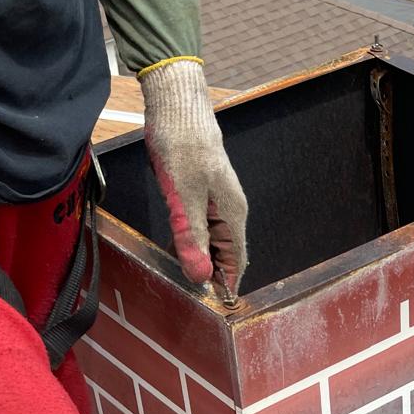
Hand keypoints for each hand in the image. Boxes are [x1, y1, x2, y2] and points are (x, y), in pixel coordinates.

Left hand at [140, 59, 247, 300]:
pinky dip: (193, 241)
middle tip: (193, 299)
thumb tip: (200, 277)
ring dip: (201, 259)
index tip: (216, 309)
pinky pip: (202, 226)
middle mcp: (230, 210)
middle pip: (226, 255)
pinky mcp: (202, 191)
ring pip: (213, 241)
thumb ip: (192, 237)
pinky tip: (180, 247)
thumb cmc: (182, 146)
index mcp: (232, 214)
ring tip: (185, 279)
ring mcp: (217, 200)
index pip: (236, 262)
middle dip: (213, 276)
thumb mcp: (183, 197)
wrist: (177, 103)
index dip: (227, 286)